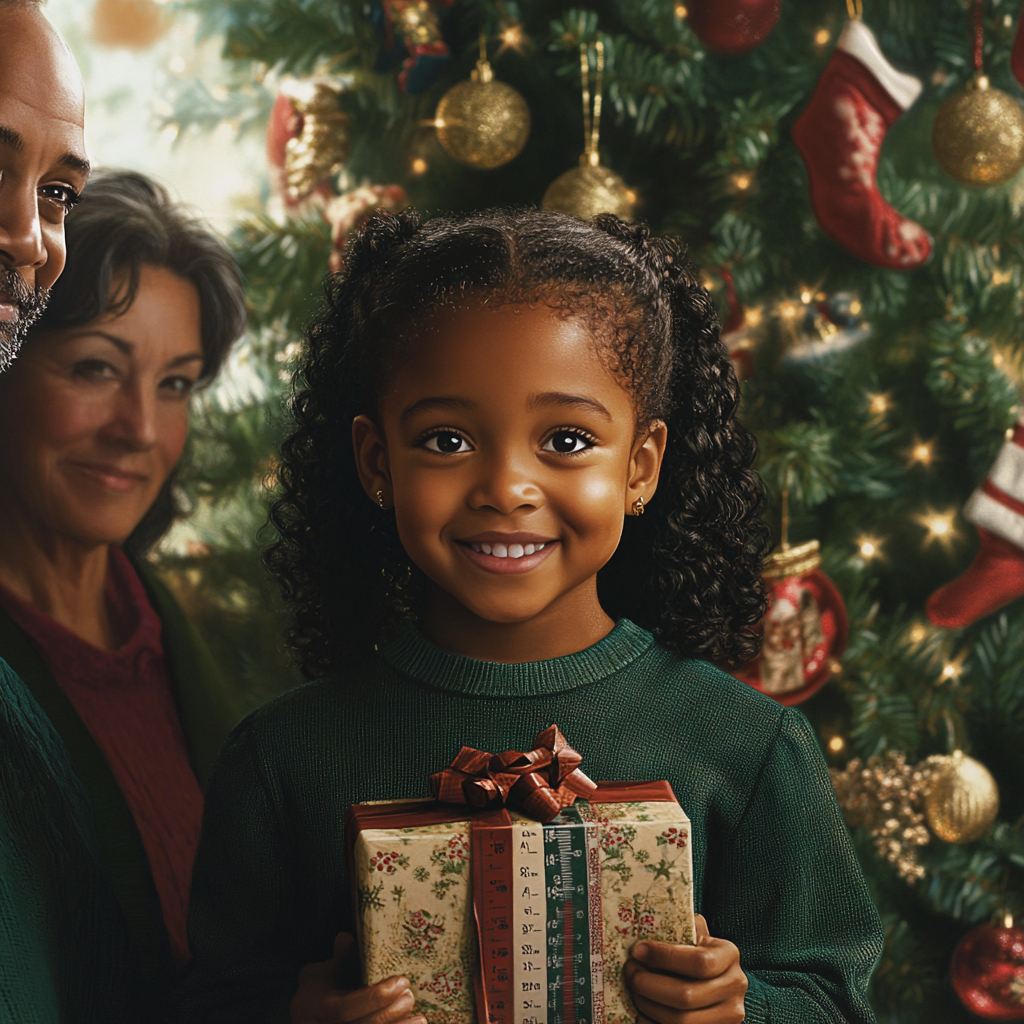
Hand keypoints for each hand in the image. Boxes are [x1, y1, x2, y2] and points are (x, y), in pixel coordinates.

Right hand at [290, 932, 427, 1023]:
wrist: (305, 1021)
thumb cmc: (315, 995)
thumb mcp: (319, 973)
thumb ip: (339, 958)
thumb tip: (346, 937)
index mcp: (321, 1009)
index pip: (347, 1008)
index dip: (375, 997)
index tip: (401, 982)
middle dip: (390, 1013)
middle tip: (410, 997)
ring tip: (420, 1019)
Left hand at [624, 915, 746, 1023]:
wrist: (713, 984)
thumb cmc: (694, 953)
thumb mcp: (693, 937)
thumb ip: (679, 929)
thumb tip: (644, 926)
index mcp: (728, 955)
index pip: (698, 962)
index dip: (664, 957)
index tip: (637, 951)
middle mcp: (735, 987)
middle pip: (686, 996)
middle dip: (649, 985)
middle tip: (630, 974)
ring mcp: (729, 1017)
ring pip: (682, 1021)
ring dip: (649, 1007)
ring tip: (634, 992)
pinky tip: (642, 1013)